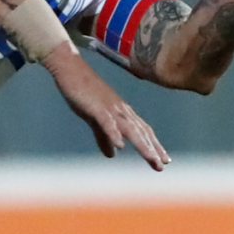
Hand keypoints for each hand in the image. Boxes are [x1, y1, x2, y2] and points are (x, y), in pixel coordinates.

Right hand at [41, 42, 168, 170]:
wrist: (70, 68)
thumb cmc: (82, 90)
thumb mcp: (94, 117)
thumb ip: (104, 136)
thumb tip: (112, 154)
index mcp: (121, 111)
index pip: (142, 130)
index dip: (154, 144)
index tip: (164, 160)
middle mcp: (121, 109)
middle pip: (141, 131)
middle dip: (153, 148)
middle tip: (162, 165)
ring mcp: (110, 107)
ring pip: (130, 128)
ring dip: (142, 144)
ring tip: (151, 159)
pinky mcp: (96, 107)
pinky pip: (107, 122)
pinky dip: (114, 133)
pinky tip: (120, 146)